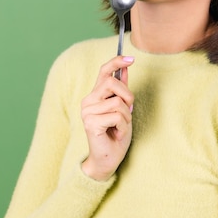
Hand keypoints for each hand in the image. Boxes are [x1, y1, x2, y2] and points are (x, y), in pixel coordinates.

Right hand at [80, 55, 134, 180]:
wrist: (107, 159)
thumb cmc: (115, 135)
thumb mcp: (123, 109)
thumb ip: (122, 91)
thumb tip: (125, 69)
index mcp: (94, 96)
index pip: (103, 72)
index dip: (116, 62)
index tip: (130, 58)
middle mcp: (88, 101)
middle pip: (112, 83)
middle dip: (127, 96)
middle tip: (129, 110)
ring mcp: (87, 112)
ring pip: (117, 102)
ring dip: (126, 116)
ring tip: (120, 127)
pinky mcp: (90, 123)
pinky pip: (117, 116)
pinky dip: (123, 126)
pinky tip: (117, 134)